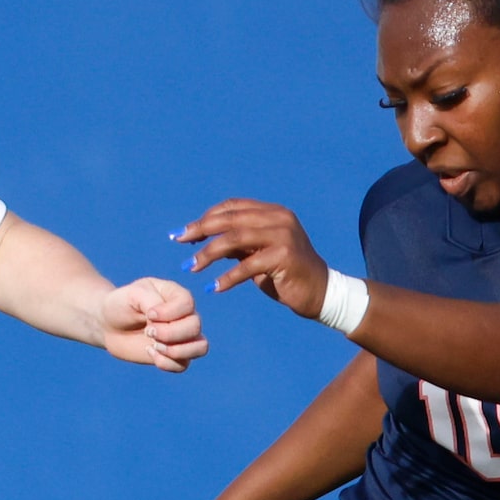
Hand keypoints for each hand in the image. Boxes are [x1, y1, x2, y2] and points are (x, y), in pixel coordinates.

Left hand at [96, 277, 207, 371]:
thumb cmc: (120, 304)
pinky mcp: (174, 355)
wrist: (107, 325)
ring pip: (200, 347)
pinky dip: (166, 363)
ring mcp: (182, 336)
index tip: (148, 314)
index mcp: (176, 295)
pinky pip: (183, 365)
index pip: (188, 303)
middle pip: (195, 327)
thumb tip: (166, 321)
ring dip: (176, 351)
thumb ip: (152, 301)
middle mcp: (184, 315)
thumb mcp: (132, 294)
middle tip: (148, 331)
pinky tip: (150, 353)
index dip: (170, 313)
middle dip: (170, 333)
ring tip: (154, 346)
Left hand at [177, 199, 327, 318]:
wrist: (319, 292)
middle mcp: (278, 218)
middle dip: (201, 230)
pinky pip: (247, 265)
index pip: (232, 207)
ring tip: (192, 267)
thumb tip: (204, 238)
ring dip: (209, 253)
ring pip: (235, 237)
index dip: (205, 218)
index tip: (183, 233)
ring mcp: (283, 235)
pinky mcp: (284, 256)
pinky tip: (214, 287)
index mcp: (272, 212)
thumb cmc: (285, 274)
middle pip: (230, 218)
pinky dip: (228, 277)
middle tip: (180, 242)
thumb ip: (237, 243)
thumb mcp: (257, 254)